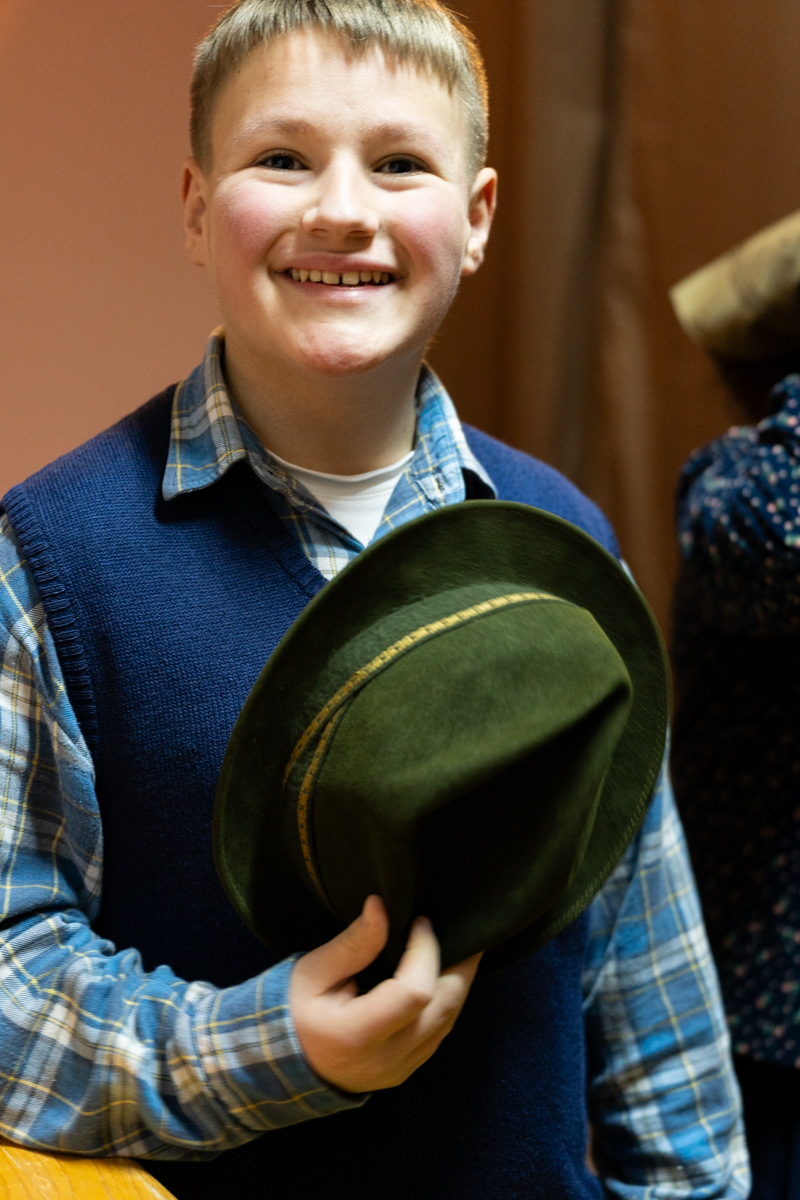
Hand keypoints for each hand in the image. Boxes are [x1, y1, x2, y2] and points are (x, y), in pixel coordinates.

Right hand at [289, 895, 480, 1093]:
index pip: (414, 993)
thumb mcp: (314, 972)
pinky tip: (443, 975)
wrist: (285, 1064)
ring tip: (458, 947)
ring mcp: (401, 1069)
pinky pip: (441, 1032)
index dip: (425, 952)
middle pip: (444, 1008)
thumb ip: (353, 943)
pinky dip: (447, 1001)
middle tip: (460, 930)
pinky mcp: (407, 1070)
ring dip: (458, 982)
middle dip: (458, 965)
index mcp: (358, 1034)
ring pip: (449, 1021)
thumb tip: (381, 906)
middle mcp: (387, 1059)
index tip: (420, 922)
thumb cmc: (295, 1011)